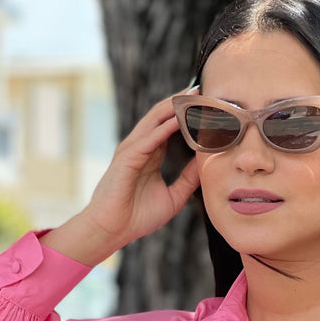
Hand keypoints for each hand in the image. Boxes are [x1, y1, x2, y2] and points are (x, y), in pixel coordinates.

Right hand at [80, 89, 202, 251]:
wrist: (113, 230)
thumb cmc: (137, 216)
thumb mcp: (173, 197)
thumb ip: (188, 179)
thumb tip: (205, 165)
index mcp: (150, 154)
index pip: (170, 126)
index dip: (187, 114)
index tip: (207, 105)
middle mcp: (141, 147)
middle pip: (163, 116)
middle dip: (181, 102)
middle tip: (203, 90)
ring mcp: (132, 150)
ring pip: (155, 120)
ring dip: (174, 106)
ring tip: (194, 95)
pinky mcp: (127, 158)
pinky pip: (149, 138)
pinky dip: (164, 127)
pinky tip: (179, 118)